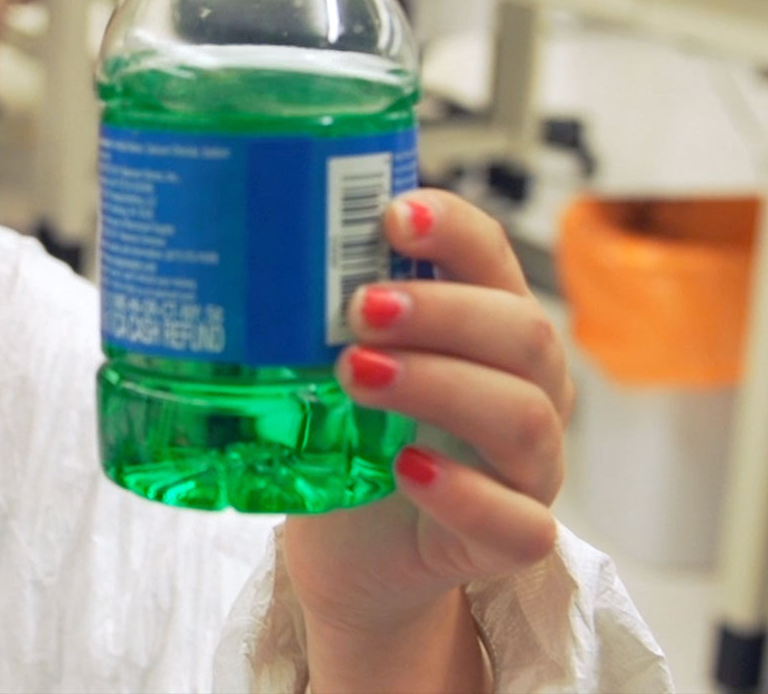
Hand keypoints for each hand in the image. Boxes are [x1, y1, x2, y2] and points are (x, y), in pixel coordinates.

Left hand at [280, 190, 571, 688]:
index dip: (451, 229)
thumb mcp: (334, 365)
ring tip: (357, 374)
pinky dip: (464, 492)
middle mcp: (527, 387)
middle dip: (441, 311)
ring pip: (522, 416)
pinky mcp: (510, 541)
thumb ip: (317, 310)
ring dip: (439, 384)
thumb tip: (238, 234)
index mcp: (489, 327)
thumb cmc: (350, 443)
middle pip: (521, 331)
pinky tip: (408, 468)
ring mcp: (529, 467)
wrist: (353, 551)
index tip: (390, 216)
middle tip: (360, 309)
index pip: (490, 257)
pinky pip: (518, 523)